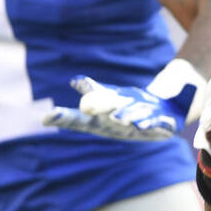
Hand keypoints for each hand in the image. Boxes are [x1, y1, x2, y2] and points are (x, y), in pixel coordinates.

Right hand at [43, 58, 205, 140]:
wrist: (164, 114)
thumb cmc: (130, 107)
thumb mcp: (110, 97)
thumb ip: (93, 91)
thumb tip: (75, 81)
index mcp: (100, 121)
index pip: (78, 120)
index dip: (63, 118)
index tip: (46, 117)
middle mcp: (116, 127)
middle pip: (104, 119)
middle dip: (99, 111)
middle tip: (88, 106)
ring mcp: (138, 128)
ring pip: (131, 122)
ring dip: (126, 118)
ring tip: (120, 115)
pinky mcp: (160, 127)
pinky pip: (157, 124)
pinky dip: (155, 123)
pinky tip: (153, 122)